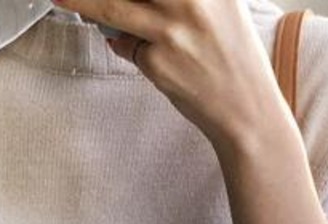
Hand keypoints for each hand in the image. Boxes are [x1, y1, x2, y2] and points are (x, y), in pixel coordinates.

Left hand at [67, 0, 283, 150]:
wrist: (246, 108)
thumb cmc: (232, 55)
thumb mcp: (221, 4)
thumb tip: (132, 7)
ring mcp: (172, 29)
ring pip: (112, 6)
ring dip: (81, 1)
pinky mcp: (158, 61)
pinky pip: (127, 44)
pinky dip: (128, 45)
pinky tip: (151, 53)